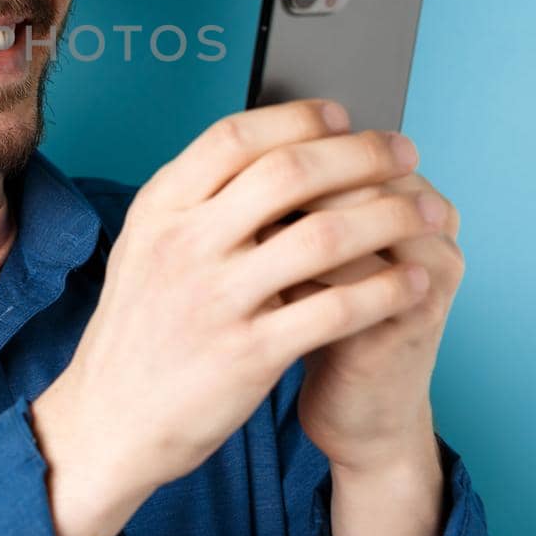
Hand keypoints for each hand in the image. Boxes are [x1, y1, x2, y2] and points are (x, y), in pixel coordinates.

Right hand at [31, 98, 437, 535]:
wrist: (109, 418)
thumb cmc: (139, 328)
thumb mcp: (145, 245)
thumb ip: (198, 199)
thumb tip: (272, 148)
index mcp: (159, 209)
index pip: (234, 137)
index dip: (296, 119)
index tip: (342, 117)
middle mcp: (184, 244)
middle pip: (288, 173)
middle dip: (360, 155)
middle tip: (402, 151)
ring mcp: (215, 299)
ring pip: (323, 237)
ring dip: (389, 217)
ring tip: (426, 211)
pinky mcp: (247, 355)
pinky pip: (334, 311)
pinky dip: (384, 291)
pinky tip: (411, 282)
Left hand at [256, 127, 464, 474]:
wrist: (360, 408)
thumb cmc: (322, 315)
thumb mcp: (306, 247)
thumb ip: (288, 198)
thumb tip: (232, 148)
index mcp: (411, 193)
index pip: (349, 144)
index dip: (288, 146)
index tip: (232, 153)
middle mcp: (432, 226)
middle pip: (355, 178)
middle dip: (286, 182)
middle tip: (228, 189)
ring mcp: (428, 273)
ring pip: (353, 226)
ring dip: (288, 226)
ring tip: (235, 230)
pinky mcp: (410, 321)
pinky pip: (350, 285)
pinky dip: (297, 278)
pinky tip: (255, 281)